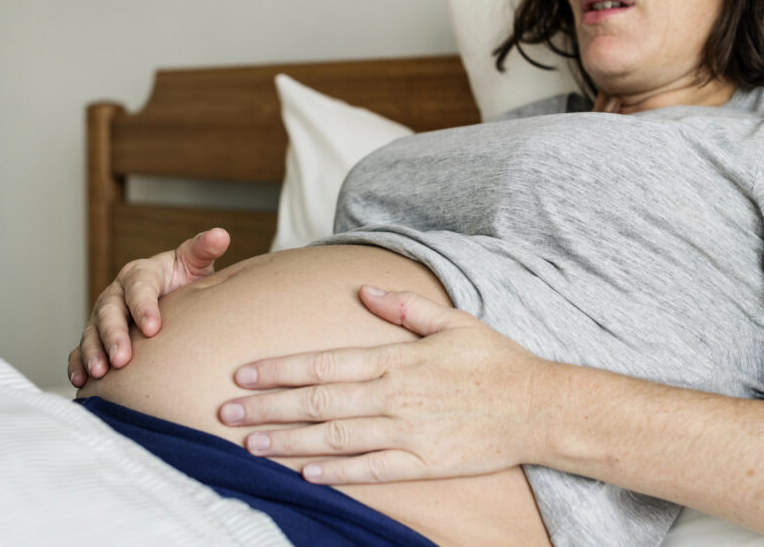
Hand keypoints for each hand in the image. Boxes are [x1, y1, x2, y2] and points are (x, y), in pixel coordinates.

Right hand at [68, 227, 229, 386]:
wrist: (173, 296)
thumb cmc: (184, 280)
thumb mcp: (194, 263)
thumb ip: (204, 250)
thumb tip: (220, 234)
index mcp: (141, 274)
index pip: (139, 288)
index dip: (143, 307)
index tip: (153, 328)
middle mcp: (117, 293)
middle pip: (109, 312)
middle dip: (114, 335)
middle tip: (122, 358)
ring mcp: (103, 316)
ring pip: (92, 332)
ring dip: (94, 352)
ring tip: (101, 372)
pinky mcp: (96, 336)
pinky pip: (80, 349)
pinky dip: (78, 363)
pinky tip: (81, 380)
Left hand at [218, 286, 554, 483]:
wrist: (537, 407)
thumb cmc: (494, 361)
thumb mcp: (452, 321)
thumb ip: (403, 307)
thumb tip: (362, 290)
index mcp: (397, 360)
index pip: (323, 364)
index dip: (279, 369)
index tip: (242, 373)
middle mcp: (395, 397)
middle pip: (318, 403)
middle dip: (267, 408)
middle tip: (226, 414)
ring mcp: (408, 433)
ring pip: (335, 440)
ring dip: (288, 442)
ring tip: (250, 446)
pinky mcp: (423, 463)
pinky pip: (371, 470)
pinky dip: (336, 473)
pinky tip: (304, 473)